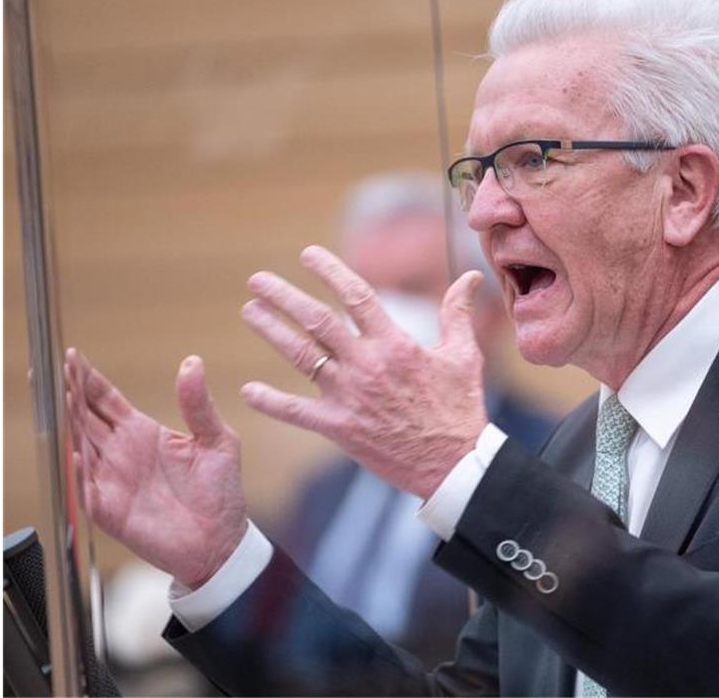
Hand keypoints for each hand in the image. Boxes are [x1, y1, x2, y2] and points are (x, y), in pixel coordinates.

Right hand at [65, 349, 247, 588]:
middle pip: (84, 417)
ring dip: (68, 425)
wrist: (220, 541)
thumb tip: (192, 363)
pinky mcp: (110, 509)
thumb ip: (199, 405)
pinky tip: (75, 453)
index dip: (88, 379)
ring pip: (79, 445)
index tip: (72, 357)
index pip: (106, 400)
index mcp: (143, 433)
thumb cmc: (220, 492)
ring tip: (59, 400)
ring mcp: (112, 480)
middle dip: (67, 394)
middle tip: (52, 369)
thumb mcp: (218, 441)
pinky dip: (79, 472)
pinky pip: (86, 488)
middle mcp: (121, 453)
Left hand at [239, 245, 488, 498]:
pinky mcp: (339, 427)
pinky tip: (247, 391)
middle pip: (318, 321)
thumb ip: (458, 312)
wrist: (454, 464)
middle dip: (284, 296)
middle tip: (258, 280)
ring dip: (272, 331)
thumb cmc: (460, 408)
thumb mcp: (464, 355)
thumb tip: (471, 276)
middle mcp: (367, 365)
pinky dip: (271, 402)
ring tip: (250, 311)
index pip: (355, 296)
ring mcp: (349, 396)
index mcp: (395, 344)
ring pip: (302, 356)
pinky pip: (297, 412)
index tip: (307, 254)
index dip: (329, 271)